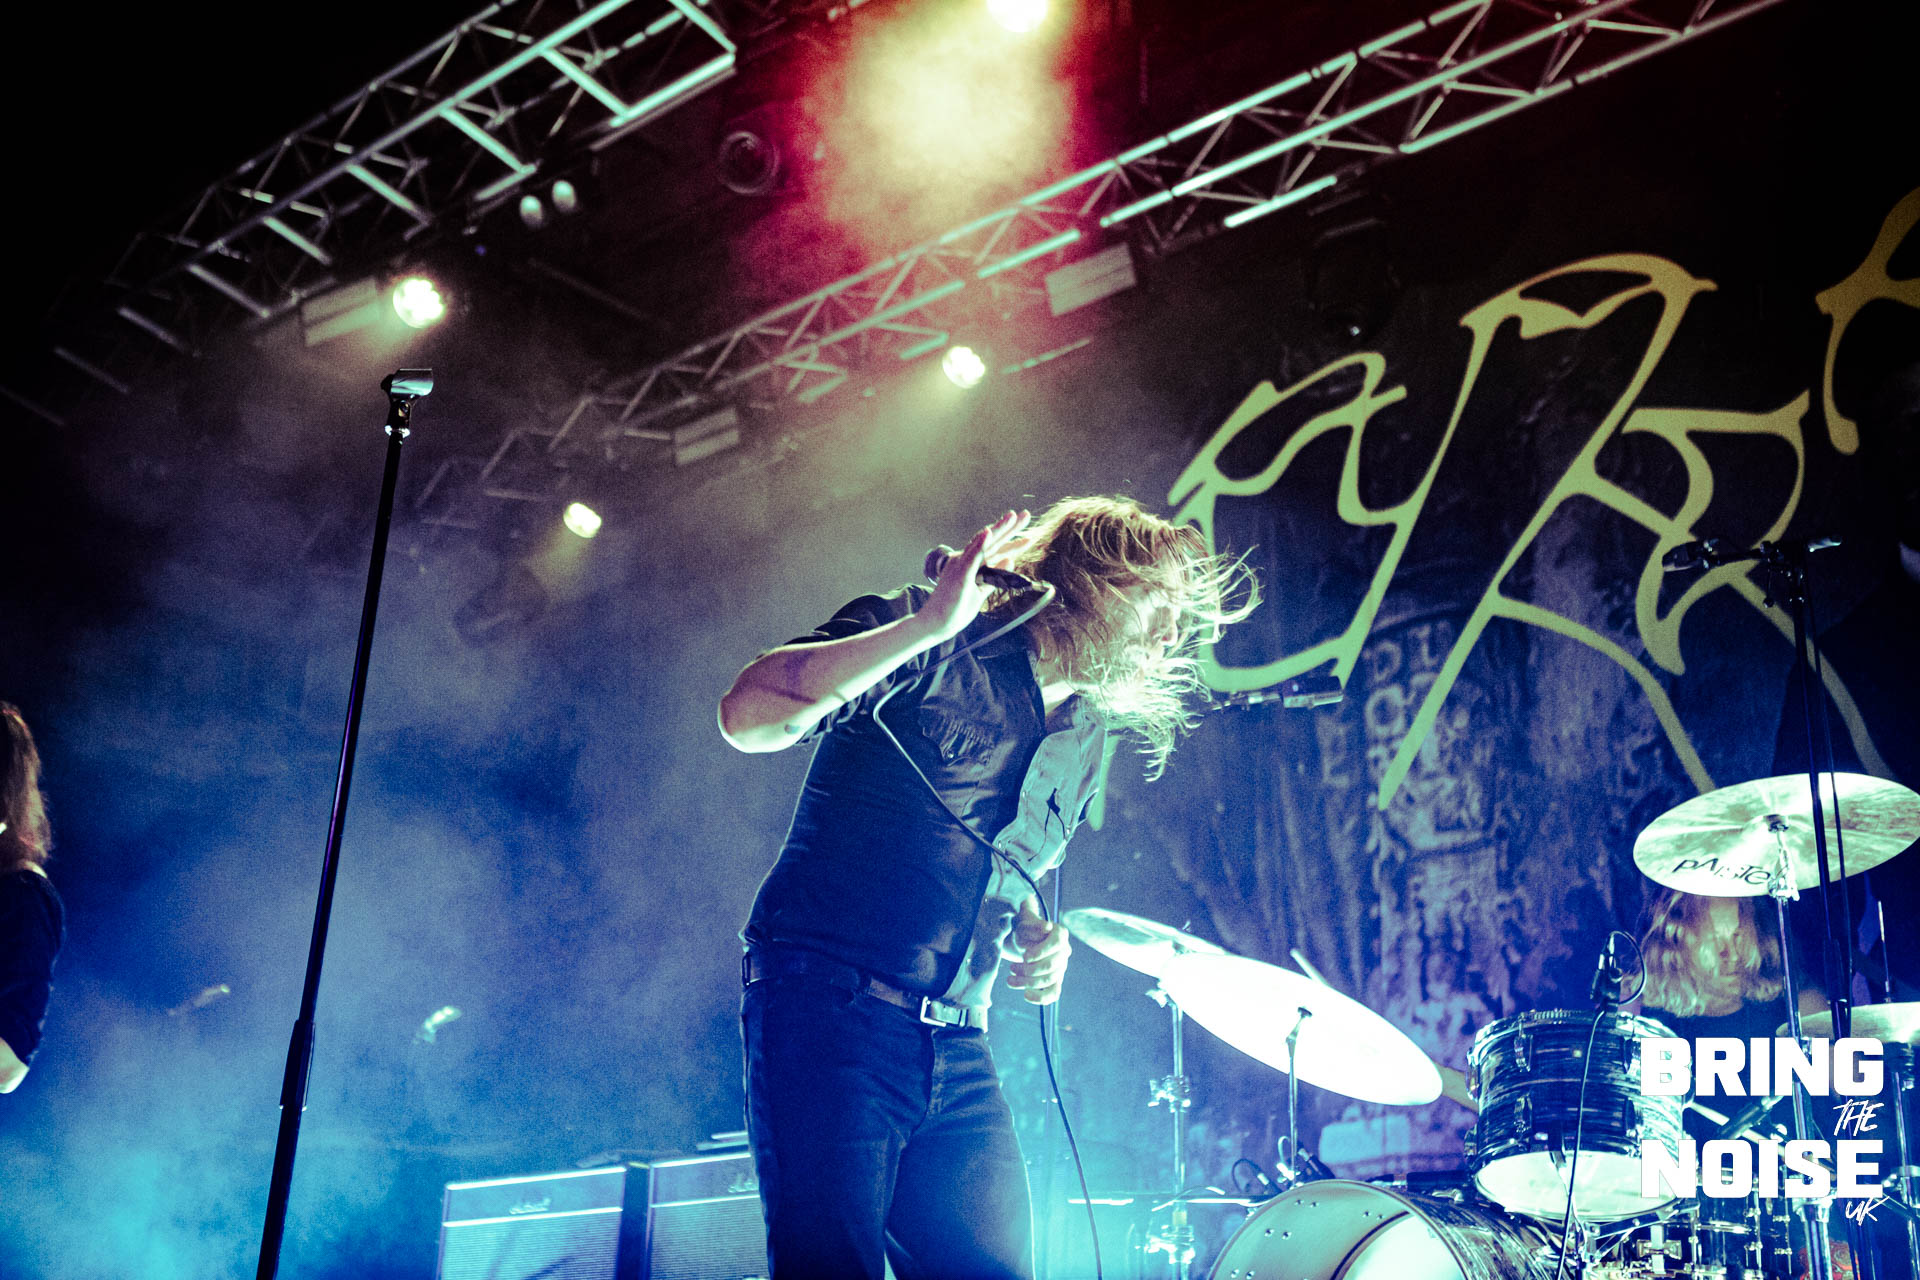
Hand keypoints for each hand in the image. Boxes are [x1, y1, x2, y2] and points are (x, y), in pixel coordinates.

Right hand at [917, 509, 1030, 641]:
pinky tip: (989, 532)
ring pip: (982, 543)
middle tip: (1026, 514)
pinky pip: (972, 557)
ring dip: (998, 529)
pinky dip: (981, 544)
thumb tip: (1011, 561)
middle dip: (1010, 528)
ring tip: (1012, 517)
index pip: (995, 551)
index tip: (1029, 537)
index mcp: (971, 566)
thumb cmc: (955, 610)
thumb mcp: (981, 593)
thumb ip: (995, 578)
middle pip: (991, 541)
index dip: (1012, 543)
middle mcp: (966, 561)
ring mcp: (961, 566)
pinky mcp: (959, 575)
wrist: (935, 624)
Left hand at [1004, 896, 1070, 1004]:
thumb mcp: (1024, 924)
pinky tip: (1026, 995)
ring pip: (1050, 980)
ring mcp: (1061, 967)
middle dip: (1029, 969)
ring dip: (1028, 982)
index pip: (1057, 943)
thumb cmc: (1023, 930)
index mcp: (1060, 934)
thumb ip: (1033, 926)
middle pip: (1052, 965)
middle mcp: (1064, 951)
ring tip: (1010, 980)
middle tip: (1012, 967)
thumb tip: (1047, 927)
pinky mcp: (1055, 980)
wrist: (1022, 939)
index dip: (1041, 952)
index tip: (1025, 957)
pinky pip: (1053, 993)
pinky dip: (1041, 997)